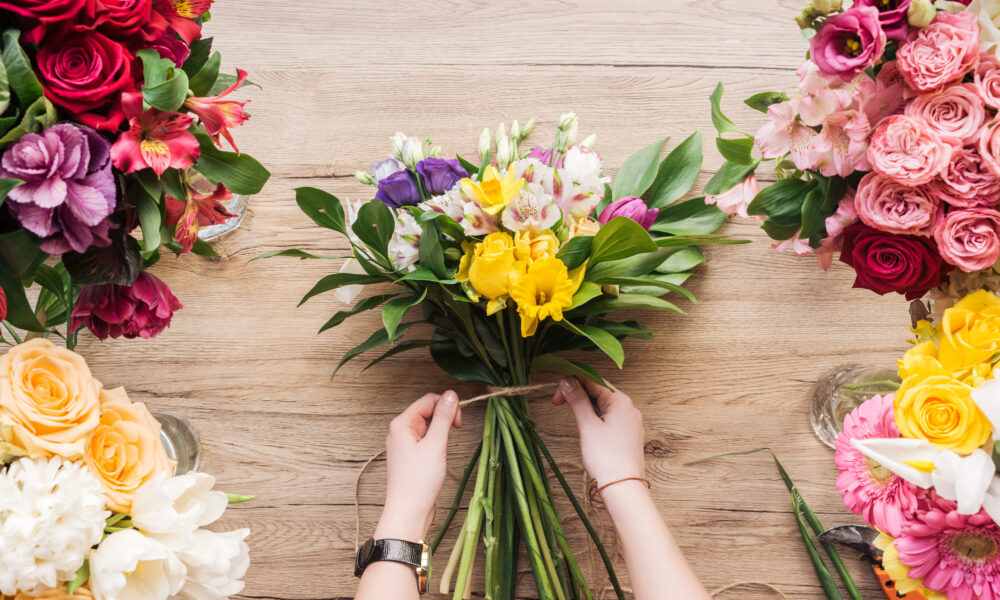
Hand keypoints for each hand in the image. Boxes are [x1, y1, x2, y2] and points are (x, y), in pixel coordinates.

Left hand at [375, 391, 461, 542]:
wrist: (408, 513)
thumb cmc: (418, 482)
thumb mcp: (436, 445)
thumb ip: (444, 417)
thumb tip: (451, 394)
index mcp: (401, 424)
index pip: (428, 400)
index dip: (446, 407)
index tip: (458, 422)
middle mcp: (400, 431)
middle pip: (428, 411)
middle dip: (444, 419)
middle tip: (454, 434)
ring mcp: (404, 444)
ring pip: (429, 427)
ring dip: (441, 433)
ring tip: (443, 451)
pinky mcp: (410, 457)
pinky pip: (426, 440)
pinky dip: (437, 444)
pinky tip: (439, 458)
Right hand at [553, 377, 644, 488]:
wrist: (623, 488)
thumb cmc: (606, 458)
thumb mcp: (587, 425)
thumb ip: (577, 400)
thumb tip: (567, 381)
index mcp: (620, 401)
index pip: (592, 380)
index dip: (571, 384)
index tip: (556, 397)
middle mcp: (629, 407)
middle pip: (598, 391)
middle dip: (577, 395)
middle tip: (558, 405)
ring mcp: (630, 422)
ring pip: (603, 405)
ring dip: (585, 407)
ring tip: (573, 419)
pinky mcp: (628, 434)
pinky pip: (609, 418)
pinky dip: (595, 418)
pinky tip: (587, 428)